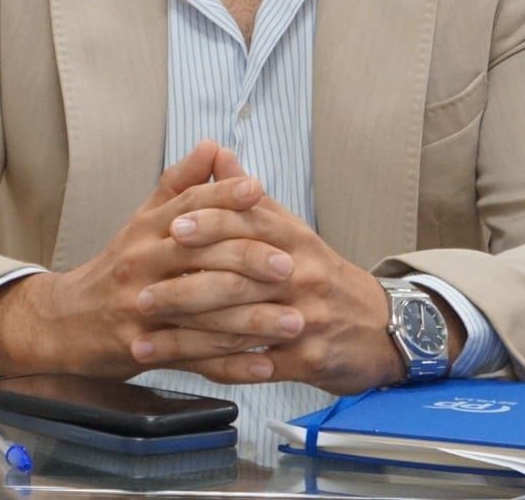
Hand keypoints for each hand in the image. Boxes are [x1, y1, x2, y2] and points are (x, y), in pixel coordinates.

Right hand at [0, 140, 299, 377]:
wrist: (64, 321)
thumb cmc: (118, 268)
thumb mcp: (143, 221)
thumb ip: (180, 185)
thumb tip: (214, 146)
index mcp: (147, 229)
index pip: (188, 206)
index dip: (223, 195)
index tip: (259, 191)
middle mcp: (142, 263)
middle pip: (198, 256)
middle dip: (248, 261)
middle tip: (289, 266)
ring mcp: (141, 307)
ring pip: (203, 312)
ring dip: (252, 320)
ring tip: (293, 322)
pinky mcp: (140, 347)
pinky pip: (193, 356)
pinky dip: (231, 364)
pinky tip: (264, 366)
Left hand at [132, 191, 415, 394]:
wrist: (383, 328)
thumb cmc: (324, 276)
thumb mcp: (293, 232)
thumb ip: (249, 200)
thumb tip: (216, 154)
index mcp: (294, 239)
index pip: (249, 223)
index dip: (211, 222)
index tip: (171, 226)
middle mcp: (301, 275)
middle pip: (238, 277)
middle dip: (185, 287)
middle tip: (140, 294)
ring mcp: (306, 318)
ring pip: (238, 325)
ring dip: (187, 336)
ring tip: (144, 340)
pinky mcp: (308, 358)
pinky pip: (253, 365)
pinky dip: (215, 368)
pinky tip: (180, 369)